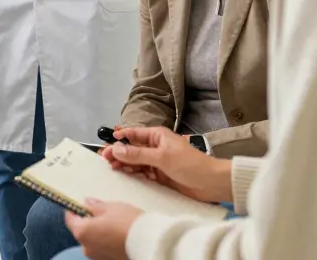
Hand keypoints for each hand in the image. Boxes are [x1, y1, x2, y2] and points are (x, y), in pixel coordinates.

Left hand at [65, 199, 141, 259]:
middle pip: (82, 231)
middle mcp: (86, 248)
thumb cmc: (128, 223)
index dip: (75, 210)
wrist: (150, 243)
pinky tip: (120, 234)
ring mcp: (98, 257)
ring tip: (115, 223)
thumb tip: (87, 204)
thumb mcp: (111, 207)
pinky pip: (104, 248)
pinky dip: (108, 241)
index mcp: (82, 232)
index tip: (81, 204)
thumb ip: (95, 206)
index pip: (70, 219)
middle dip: (90, 221)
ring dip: (100, 232)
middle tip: (103, 212)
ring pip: (94, 241)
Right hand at [103, 126, 231, 203]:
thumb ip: (138, 154)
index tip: (106, 144)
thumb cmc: (189, 165)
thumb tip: (117, 148)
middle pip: (132, 148)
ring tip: (112, 168)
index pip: (134, 133)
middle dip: (119, 153)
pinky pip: (142, 172)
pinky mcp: (160, 175)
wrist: (211, 183)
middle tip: (105, 159)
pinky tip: (125, 175)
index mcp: (157, 136)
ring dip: (124, 164)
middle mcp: (156, 147)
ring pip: (135, 161)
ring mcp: (157, 162)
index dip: (119, 138)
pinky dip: (133, 173)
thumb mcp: (162, 157)